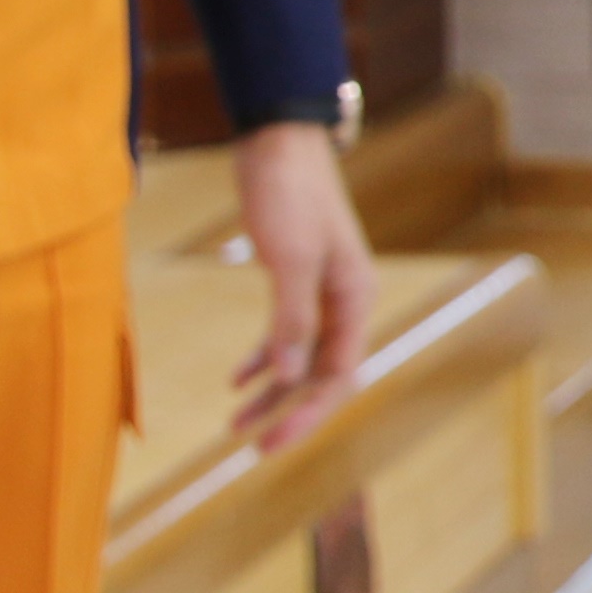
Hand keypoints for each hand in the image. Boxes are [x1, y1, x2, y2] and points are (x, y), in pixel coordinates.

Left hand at [230, 120, 377, 452]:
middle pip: (323, 373)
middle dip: (290, 412)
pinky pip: (287, 334)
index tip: (269, 445)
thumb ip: (292, 319)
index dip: (306, 413)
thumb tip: (286, 379)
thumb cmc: (290, 195)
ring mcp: (324, 290)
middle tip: (250, 448)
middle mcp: (346, 300)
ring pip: (303, 357)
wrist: (280, 144)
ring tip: (235, 423)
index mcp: (355, 297)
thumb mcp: (290, 259)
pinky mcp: (298, 279)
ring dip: (273, 392)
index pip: (338, 373)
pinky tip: (238, 379)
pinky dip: (265, 359)